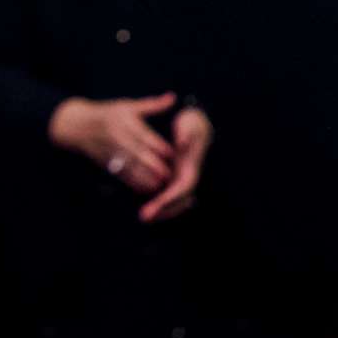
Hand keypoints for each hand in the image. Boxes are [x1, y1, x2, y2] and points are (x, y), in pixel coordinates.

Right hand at [47, 92, 177, 192]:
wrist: (76, 125)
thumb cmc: (108, 113)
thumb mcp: (128, 105)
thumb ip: (152, 104)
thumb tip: (173, 97)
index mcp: (124, 122)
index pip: (143, 135)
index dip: (157, 145)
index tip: (173, 154)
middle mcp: (117, 138)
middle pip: (136, 153)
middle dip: (152, 165)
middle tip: (168, 174)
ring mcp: (110, 151)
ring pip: (128, 166)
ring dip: (143, 177)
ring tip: (159, 185)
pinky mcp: (105, 162)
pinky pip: (119, 174)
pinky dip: (132, 182)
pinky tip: (144, 189)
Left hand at [137, 106, 212, 222]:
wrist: (193, 120)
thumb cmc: (190, 121)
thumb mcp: (191, 122)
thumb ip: (187, 132)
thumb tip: (182, 143)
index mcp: (191, 165)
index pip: (182, 188)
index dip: (168, 199)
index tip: (153, 207)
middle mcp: (188, 175)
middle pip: (179, 200)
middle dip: (163, 210)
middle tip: (144, 217)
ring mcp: (182, 177)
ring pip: (175, 201)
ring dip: (162, 210)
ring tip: (144, 216)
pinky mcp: (174, 177)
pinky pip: (169, 196)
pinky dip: (161, 205)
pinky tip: (147, 207)